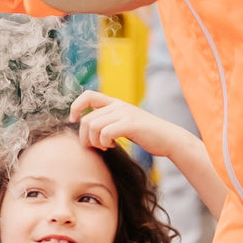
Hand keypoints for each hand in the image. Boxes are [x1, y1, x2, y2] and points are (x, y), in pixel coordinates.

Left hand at [70, 90, 187, 158]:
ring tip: (105, 146)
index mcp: (115, 103)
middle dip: (85, 137)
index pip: (88, 95)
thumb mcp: (125, 124)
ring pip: (93, 127)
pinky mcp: (130, 124)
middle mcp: (118, 105)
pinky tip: (112, 146)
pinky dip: (104, 143)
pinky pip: (105, 133)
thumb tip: (87, 130)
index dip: (75, 106)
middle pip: (87, 120)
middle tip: (96, 146)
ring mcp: (124, 113)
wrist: (169, 139)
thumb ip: (109, 122)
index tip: (73, 120)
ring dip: (95, 141)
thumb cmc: (146, 135)